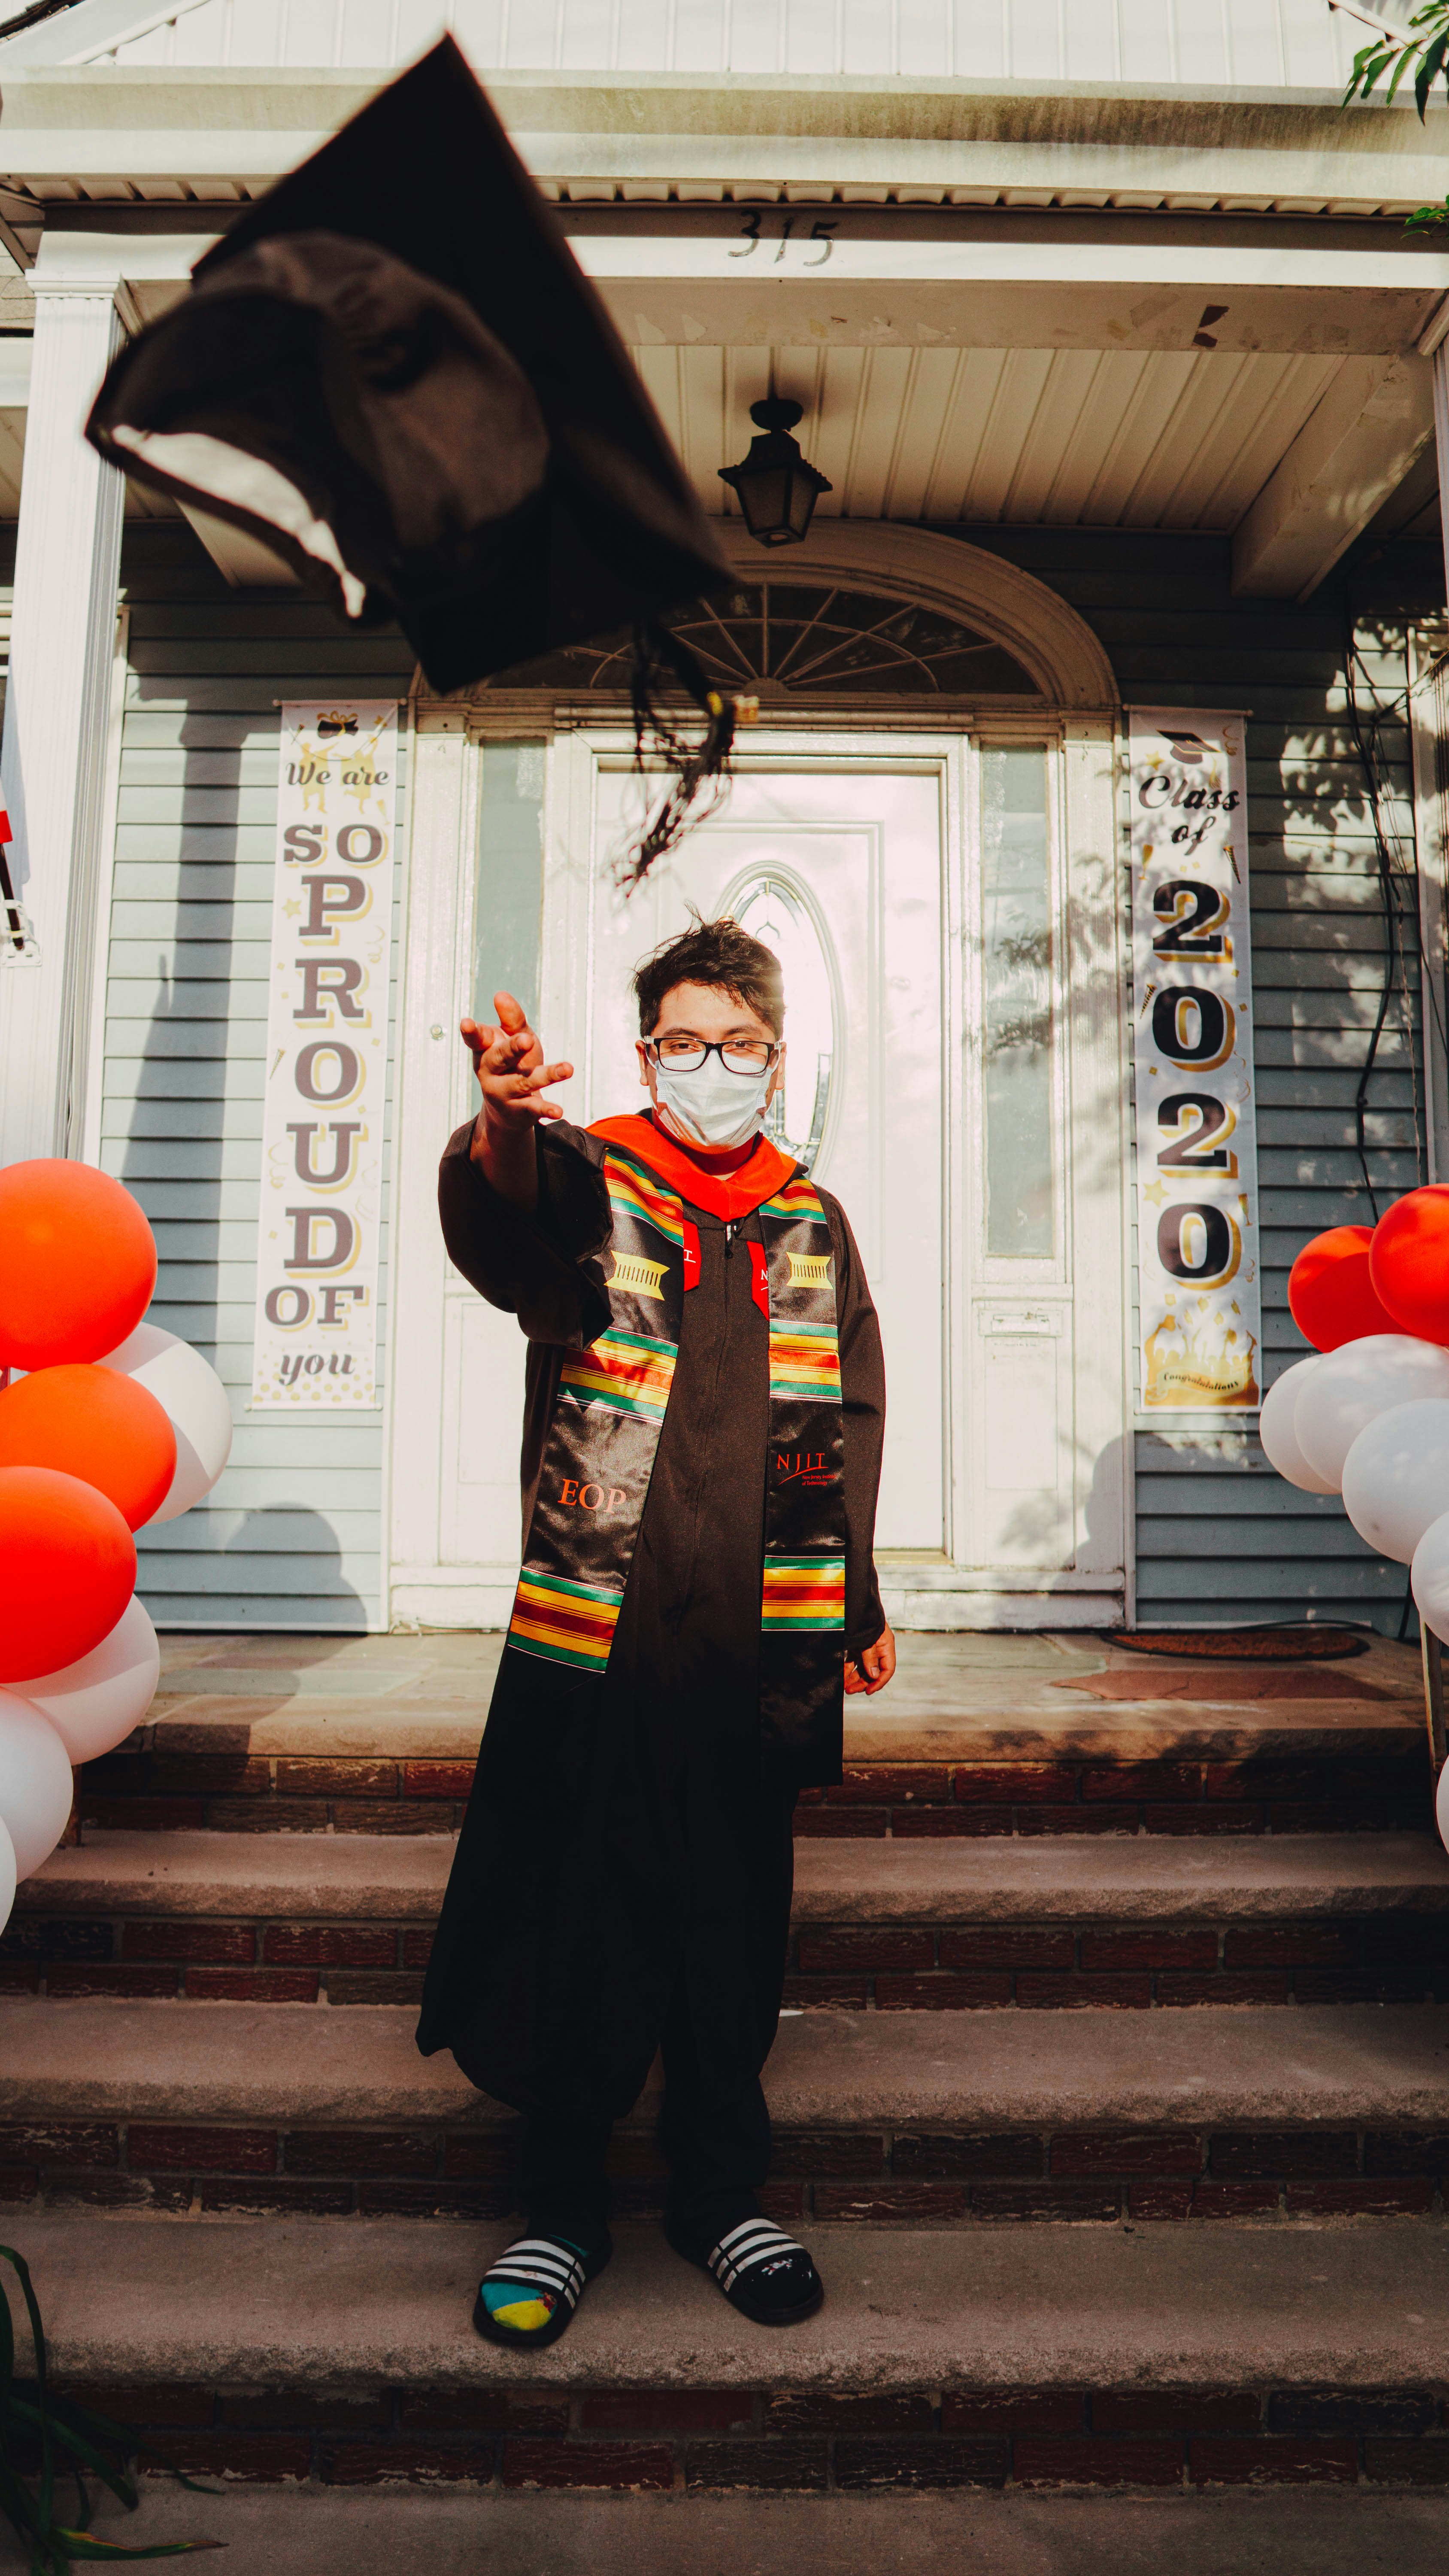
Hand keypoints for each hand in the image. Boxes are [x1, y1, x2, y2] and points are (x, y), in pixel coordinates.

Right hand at [466, 990, 572, 1208]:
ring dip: (547, 1075)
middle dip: (512, 1049)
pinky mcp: (520, 1110)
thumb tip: (500, 995)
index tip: (466, 1023)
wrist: (507, 1109)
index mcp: (485, 1050)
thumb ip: (511, 1020)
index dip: (471, 1032)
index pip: (476, 1039)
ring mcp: (504, 1092)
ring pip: (523, 1081)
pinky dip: (546, 1109)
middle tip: (527, 1040)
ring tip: (567, 1069)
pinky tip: (558, 1111)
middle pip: (500, 1057)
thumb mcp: (514, 1038)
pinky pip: (534, 1108)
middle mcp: (490, 1072)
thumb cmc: (512, 1063)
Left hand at [844, 1624, 895, 1695]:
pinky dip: (848, 1669)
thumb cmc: (863, 1617)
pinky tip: (841, 1676)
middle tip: (850, 1691)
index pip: (887, 1669)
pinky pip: (853, 1661)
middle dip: (862, 1682)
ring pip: (862, 1668)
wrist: (853, 1601)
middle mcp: (878, 1648)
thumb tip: (873, 1675)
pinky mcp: (856, 1645)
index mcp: (886, 1646)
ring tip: (844, 1687)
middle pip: (873, 1671)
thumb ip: (870, 1657)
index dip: (879, 1682)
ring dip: (854, 1678)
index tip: (868, 1691)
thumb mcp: (868, 1638)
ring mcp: (866, 1647)